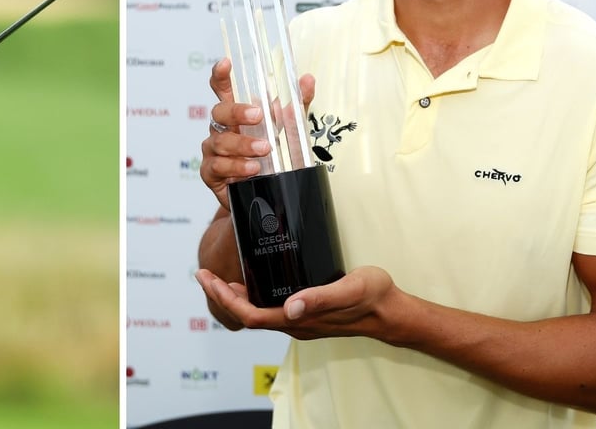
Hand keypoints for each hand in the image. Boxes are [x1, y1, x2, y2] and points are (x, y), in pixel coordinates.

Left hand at [194, 265, 398, 341]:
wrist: (391, 310)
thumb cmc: (372, 298)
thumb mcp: (348, 291)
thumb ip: (319, 299)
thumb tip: (290, 307)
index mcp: (299, 320)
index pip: (250, 315)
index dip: (225, 299)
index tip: (207, 278)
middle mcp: (295, 323)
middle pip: (247, 314)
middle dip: (222, 295)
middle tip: (204, 273)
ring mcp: (300, 319)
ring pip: (258, 312)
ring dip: (235, 296)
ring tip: (218, 275)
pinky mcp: (306, 311)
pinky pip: (271, 307)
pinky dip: (253, 294)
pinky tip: (252, 278)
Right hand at [198, 58, 314, 208]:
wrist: (266, 195)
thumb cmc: (272, 159)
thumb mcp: (290, 131)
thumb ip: (297, 106)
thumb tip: (307, 80)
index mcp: (237, 114)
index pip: (223, 89)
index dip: (220, 75)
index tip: (225, 64)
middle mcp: (221, 129)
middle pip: (219, 112)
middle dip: (237, 112)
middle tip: (258, 116)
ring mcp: (213, 150)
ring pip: (220, 141)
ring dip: (243, 144)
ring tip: (264, 150)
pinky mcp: (211, 172)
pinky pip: (218, 166)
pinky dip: (237, 166)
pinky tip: (252, 169)